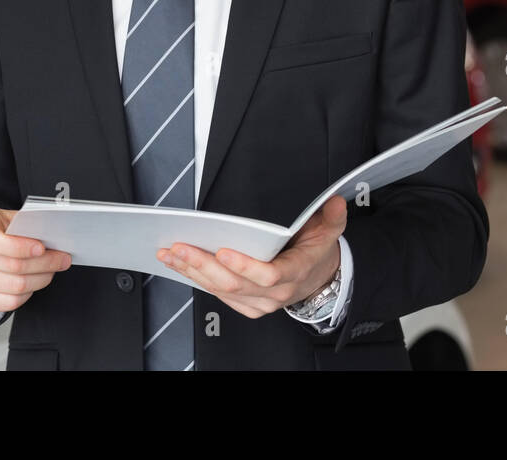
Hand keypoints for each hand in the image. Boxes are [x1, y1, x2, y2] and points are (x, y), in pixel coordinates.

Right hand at [0, 206, 71, 313]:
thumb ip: (28, 225)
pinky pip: (10, 302)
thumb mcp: (11, 218)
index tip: (42, 248)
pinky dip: (29, 293)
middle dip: (45, 263)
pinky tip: (34, 281)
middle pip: (13, 266)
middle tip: (63, 259)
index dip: (21, 246)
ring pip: (16, 286)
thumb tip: (54, 237)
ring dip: (42, 279)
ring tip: (52, 270)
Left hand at [156, 195, 347, 318]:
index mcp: (294, 273)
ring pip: (220, 291)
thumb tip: (335, 202)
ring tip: (171, 253)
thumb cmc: (316, 253)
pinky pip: (218, 296)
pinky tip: (181, 265)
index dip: (244, 265)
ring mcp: (259, 302)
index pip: (268, 275)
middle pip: (233, 284)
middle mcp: (275, 293)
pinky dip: (197, 280)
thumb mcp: (330, 232)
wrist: (318, 280)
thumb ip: (333, 217)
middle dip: (202, 264)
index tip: (223, 250)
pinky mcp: (247, 306)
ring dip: (192, 272)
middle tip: (180, 247)